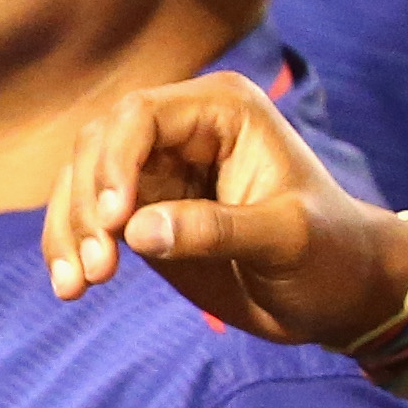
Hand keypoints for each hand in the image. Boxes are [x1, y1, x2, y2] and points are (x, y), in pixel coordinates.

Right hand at [41, 71, 407, 345]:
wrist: (339, 295)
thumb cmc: (331, 256)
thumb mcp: (287, 240)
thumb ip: (216, 229)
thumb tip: (135, 231)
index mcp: (223, 112)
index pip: (139, 117)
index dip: (113, 165)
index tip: (114, 223)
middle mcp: (180, 130)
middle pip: (96, 147)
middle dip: (86, 206)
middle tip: (99, 269)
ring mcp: (155, 170)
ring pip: (79, 183)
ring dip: (68, 232)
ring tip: (78, 286)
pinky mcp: (140, 211)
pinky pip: (84, 219)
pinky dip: (69, 250)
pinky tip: (71, 287)